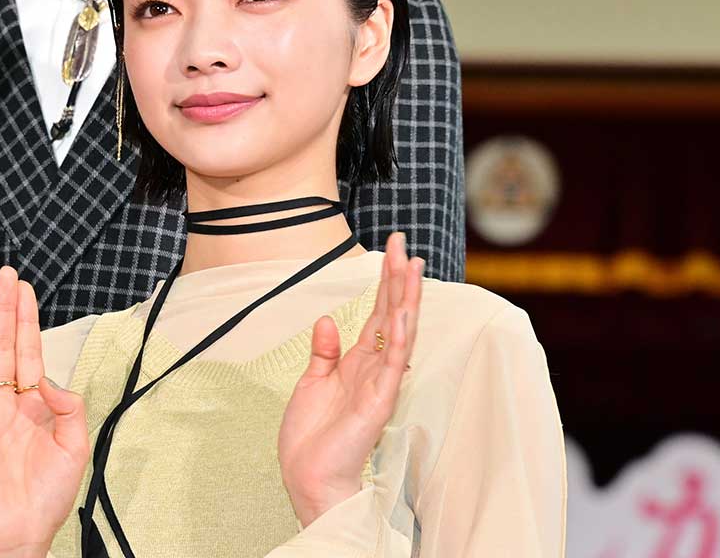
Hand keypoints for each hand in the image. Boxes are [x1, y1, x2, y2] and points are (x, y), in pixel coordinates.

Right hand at [0, 267, 89, 557]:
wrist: (21, 531)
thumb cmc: (49, 495)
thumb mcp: (75, 445)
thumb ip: (68, 406)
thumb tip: (45, 378)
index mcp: (33, 404)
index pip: (29, 351)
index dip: (27, 319)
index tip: (25, 289)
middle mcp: (5, 403)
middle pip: (3, 345)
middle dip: (4, 310)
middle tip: (5, 274)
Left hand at [277, 233, 421, 526]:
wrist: (308, 477)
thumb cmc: (311, 437)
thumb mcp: (312, 382)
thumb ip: (323, 351)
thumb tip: (327, 318)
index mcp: (359, 362)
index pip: (378, 313)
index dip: (385, 281)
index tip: (392, 249)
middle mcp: (375, 368)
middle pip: (392, 314)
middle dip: (398, 279)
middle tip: (402, 243)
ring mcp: (381, 383)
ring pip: (399, 333)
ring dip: (406, 300)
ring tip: (411, 267)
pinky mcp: (379, 401)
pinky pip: (392, 364)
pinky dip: (397, 338)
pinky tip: (401, 314)